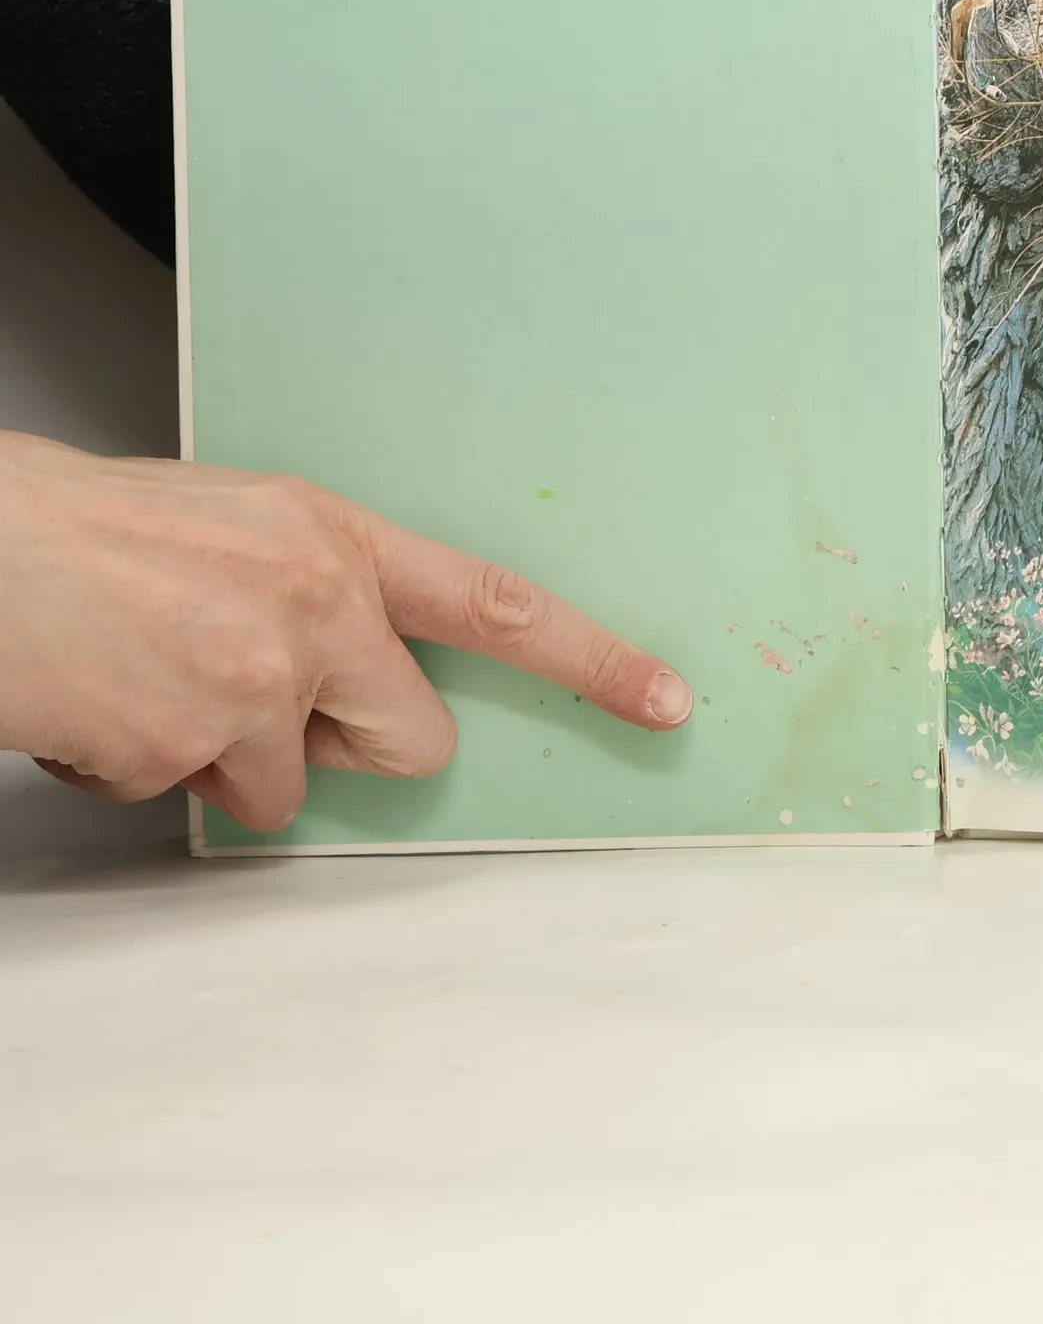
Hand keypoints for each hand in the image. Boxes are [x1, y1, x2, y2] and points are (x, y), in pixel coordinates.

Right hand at [0, 432, 691, 831]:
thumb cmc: (95, 531)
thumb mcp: (243, 525)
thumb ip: (328, 590)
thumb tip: (368, 669)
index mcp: (339, 538)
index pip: (499, 605)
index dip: (593, 659)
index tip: (662, 698)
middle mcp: (319, 604)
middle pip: (415, 738)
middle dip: (351, 744)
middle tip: (264, 696)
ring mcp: (259, 678)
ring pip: (291, 788)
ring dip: (229, 761)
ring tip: (155, 681)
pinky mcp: (192, 745)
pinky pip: (199, 800)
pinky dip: (153, 771)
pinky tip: (109, 704)